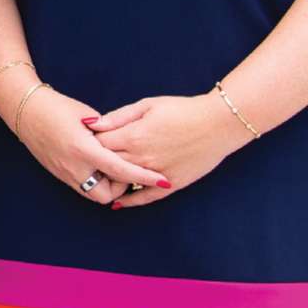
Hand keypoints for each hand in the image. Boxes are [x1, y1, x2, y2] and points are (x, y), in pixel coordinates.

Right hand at [13, 83, 169, 207]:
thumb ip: (108, 132)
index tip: (163, 179)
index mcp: (83, 149)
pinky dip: (94, 182)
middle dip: (121, 187)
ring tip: (111, 168)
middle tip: (126, 169)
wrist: (26, 111)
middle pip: (107, 193)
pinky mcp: (59, 174)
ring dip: (106, 186)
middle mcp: (73, 166)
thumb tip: (125, 143)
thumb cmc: (58, 108)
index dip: (144, 176)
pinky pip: (82, 188)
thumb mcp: (87, 115)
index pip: (121, 170)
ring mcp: (64, 173)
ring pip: (93, 195)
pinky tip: (99, 168)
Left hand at [83, 92, 244, 211]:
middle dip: (97, 161)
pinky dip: (130, 201)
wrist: (219, 123)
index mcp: (133, 136)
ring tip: (102, 175)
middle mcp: (141, 159)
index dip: (91, 141)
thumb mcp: (148, 105)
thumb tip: (91, 124)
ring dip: (111, 180)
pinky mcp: (171, 185)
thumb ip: (118, 117)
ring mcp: (155, 174)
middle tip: (92, 158)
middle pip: (107, 165)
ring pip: (123, 182)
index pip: (98, 144)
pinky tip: (118, 203)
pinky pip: (145, 197)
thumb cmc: (183, 110)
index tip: (89, 139)